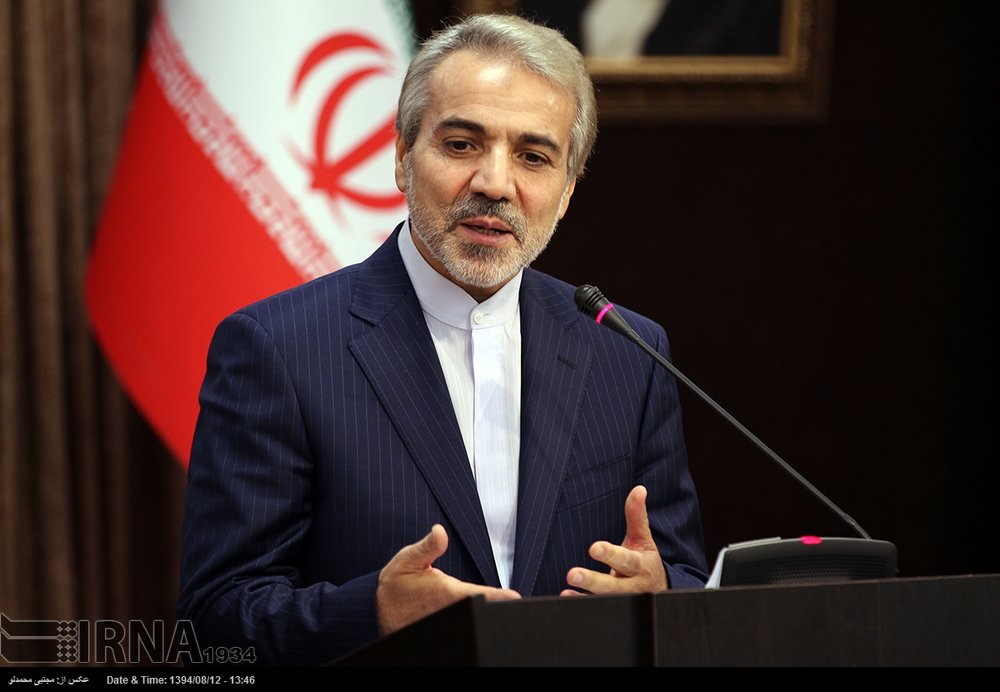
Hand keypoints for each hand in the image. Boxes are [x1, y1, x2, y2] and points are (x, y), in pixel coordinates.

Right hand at [376, 524, 520, 634]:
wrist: (377, 611)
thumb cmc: (395, 584)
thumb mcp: (408, 560)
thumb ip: (427, 547)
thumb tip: (440, 530)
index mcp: (445, 592)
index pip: (478, 594)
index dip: (498, 596)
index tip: (514, 597)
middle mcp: (450, 610)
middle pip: (481, 610)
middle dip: (495, 605)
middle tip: (512, 604)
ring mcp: (449, 622)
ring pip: (473, 619)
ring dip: (484, 613)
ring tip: (502, 611)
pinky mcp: (446, 628)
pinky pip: (464, 626)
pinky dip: (472, 621)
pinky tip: (480, 618)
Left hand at [561, 485, 667, 595]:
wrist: (659, 590)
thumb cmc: (645, 561)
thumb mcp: (643, 539)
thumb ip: (637, 516)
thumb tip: (639, 489)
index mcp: (640, 565)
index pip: (625, 560)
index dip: (610, 554)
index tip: (594, 547)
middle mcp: (632, 585)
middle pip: (614, 585)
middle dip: (594, 581)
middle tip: (573, 574)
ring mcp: (622, 598)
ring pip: (605, 598)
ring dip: (584, 595)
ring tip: (568, 588)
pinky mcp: (613, 605)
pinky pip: (596, 607)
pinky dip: (581, 601)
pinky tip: (566, 596)